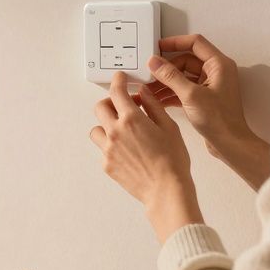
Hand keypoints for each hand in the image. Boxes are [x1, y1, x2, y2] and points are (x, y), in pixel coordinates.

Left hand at [91, 72, 202, 242]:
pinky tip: (128, 152)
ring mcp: (108, 149)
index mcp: (131, 119)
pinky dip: (111, 146)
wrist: (166, 190)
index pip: (116, 92)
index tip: (119, 79)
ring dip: (106, 126)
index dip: (117, 81)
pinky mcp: (106, 164)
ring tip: (123, 132)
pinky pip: (102, 149)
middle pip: (100, 107)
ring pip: (96, 129)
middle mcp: (115, 132)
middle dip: (110, 103)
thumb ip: (153, 106)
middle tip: (122, 107)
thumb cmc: (173, 160)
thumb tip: (143, 92)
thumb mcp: (169, 127)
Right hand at [146, 34, 269, 189]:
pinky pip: (184, 88)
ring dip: (166, 81)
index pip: (195, 43)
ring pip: (183, 76)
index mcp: (219, 65)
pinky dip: (171, 92)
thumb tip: (155, 62)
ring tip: (150, 87)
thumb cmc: (220, 121)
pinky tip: (158, 99)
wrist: (230, 143)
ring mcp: (210, 85)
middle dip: (167, 67)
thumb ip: (170, 76)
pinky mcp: (204, 98)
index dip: (175, 42)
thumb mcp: (190, 95)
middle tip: (150, 72)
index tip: (158, 46)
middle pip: (186, 60)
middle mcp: (216, 72)